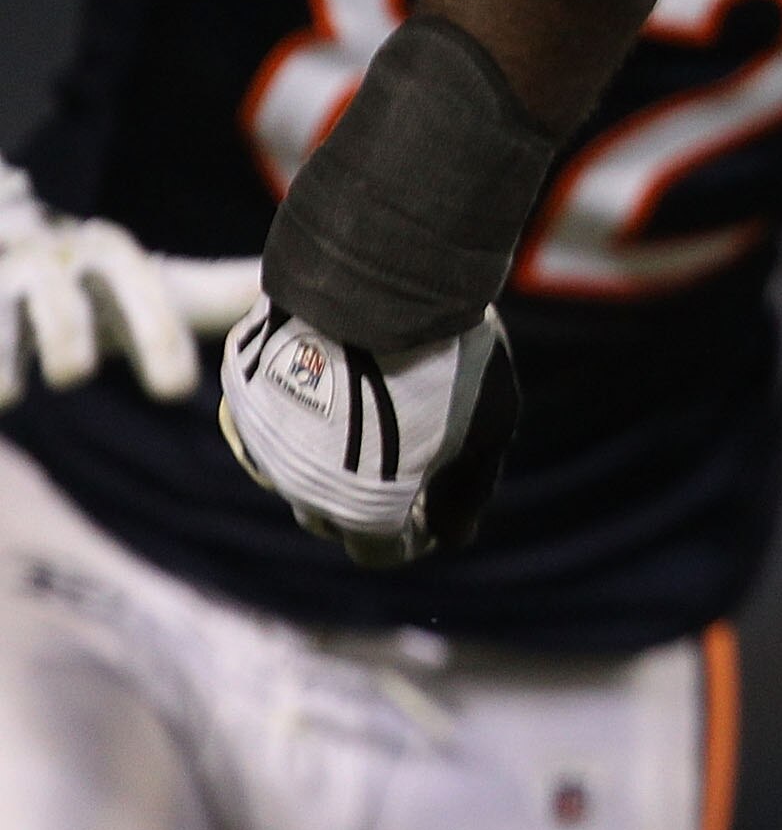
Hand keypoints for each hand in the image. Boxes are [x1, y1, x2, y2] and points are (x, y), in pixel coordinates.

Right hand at [0, 166, 264, 407]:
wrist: (12, 239)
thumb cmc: (103, 280)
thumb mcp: (160, 281)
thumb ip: (223, 291)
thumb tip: (302, 292)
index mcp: (111, 256)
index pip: (140, 286)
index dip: (158, 335)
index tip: (176, 393)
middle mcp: (50, 261)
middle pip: (56, 290)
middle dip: (64, 330)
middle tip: (76, 376)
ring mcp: (2, 278)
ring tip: (7, 398)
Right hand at [217, 301, 520, 568]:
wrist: (378, 276)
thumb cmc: (447, 359)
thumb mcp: (490, 427)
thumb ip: (470, 489)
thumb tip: (455, 534)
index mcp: (361, 509)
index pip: (378, 553)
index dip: (410, 541)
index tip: (433, 515)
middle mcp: (301, 488)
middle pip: (333, 516)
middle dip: (371, 502)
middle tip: (412, 462)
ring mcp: (264, 440)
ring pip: (298, 470)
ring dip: (333, 461)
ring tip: (380, 415)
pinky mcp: (243, 396)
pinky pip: (271, 425)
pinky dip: (302, 420)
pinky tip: (340, 388)